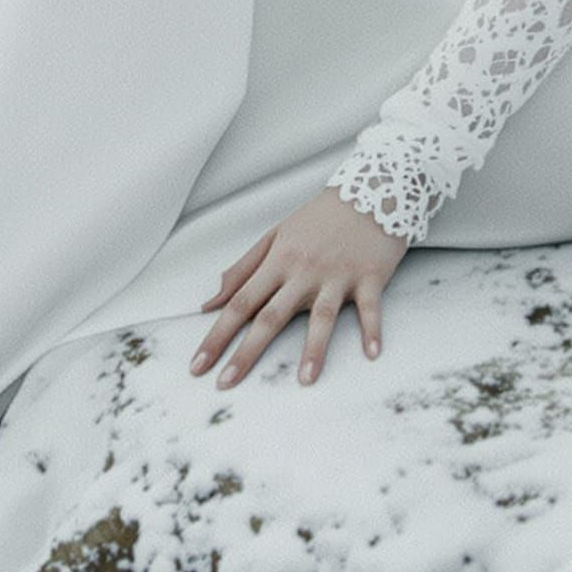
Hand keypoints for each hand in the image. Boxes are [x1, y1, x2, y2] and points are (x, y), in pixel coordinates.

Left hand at [188, 186, 408, 388]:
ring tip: (305, 380)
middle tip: (226, 383)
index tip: (198, 364)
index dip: (217, 335)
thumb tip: (210, 302)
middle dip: (246, 352)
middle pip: (271, 316)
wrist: (372, 188)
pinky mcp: (370, 277)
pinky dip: (372, 330)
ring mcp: (337, 275)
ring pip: (322, 316)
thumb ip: (243, 270)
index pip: (240, 302)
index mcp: (278, 261)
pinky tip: (371, 353)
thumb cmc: (319, 218)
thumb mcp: (276, 236)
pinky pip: (370, 308)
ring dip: (314, 349)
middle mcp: (304, 271)